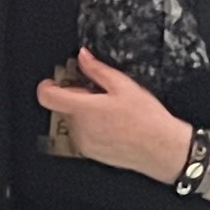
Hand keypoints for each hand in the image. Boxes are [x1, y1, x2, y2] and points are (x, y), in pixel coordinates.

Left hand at [37, 50, 189, 181]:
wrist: (163, 149)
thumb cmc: (147, 120)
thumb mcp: (124, 86)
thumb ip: (97, 70)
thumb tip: (83, 56)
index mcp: (84, 109)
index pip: (47, 97)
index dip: (47, 86)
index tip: (53, 81)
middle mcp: (80, 128)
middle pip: (64, 106)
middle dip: (78, 97)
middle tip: (100, 95)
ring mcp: (84, 142)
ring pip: (74, 121)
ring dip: (85, 113)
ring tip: (111, 112)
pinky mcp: (91, 153)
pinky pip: (83, 135)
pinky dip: (92, 127)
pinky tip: (113, 125)